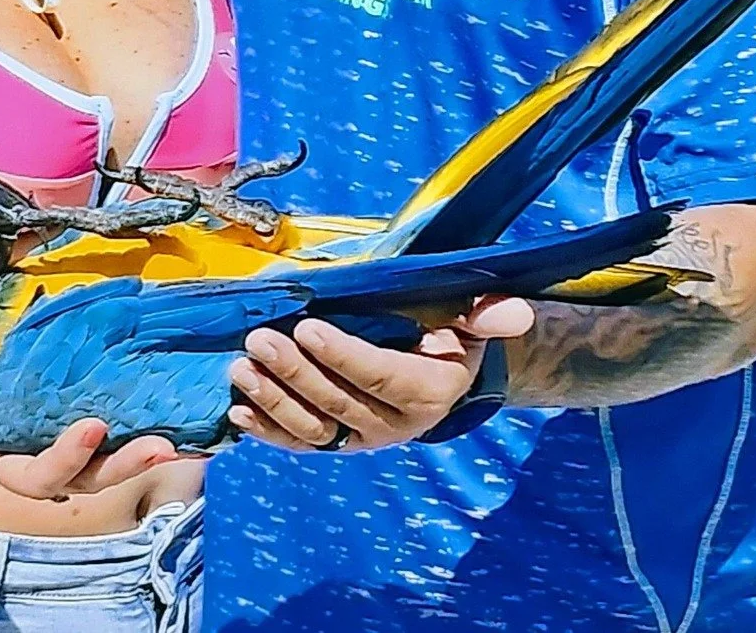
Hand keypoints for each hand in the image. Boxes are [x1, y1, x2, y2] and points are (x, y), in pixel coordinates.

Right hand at [0, 375, 181, 499]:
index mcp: (3, 463)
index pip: (36, 475)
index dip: (66, 458)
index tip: (93, 427)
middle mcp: (42, 466)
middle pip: (86, 480)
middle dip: (124, 466)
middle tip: (160, 447)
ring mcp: (68, 451)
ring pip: (109, 466)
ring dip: (144, 456)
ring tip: (180, 443)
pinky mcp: (89, 429)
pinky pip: (119, 438)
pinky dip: (147, 431)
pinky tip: (181, 421)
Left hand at [227, 297, 534, 453]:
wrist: (440, 374)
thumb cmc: (449, 333)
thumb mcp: (473, 320)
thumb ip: (488, 315)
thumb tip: (516, 312)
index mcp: (430, 391)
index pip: (381, 376)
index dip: (343, 355)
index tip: (306, 327)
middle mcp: (396, 425)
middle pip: (339, 403)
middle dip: (295, 372)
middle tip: (258, 341)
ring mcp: (363, 439)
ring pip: (314, 428)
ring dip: (273, 401)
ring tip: (241, 369)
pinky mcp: (338, 443)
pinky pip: (301, 443)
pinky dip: (267, 430)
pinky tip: (239, 410)